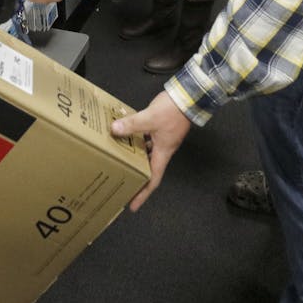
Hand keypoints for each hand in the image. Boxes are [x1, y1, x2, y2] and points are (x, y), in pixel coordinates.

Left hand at [110, 91, 192, 211]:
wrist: (188, 96)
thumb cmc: (173, 112)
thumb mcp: (150, 118)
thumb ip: (132, 124)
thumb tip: (114, 129)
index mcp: (163, 153)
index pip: (153, 180)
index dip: (143, 194)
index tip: (132, 205)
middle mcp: (162, 149)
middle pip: (148, 168)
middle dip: (135, 176)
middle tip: (120, 182)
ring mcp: (161, 138)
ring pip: (145, 152)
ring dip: (133, 157)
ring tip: (117, 160)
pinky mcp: (159, 127)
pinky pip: (145, 138)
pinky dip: (135, 139)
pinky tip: (124, 136)